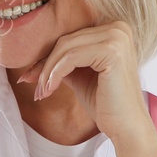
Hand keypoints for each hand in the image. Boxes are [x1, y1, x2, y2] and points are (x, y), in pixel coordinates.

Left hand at [18, 20, 151, 143]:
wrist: (127, 127)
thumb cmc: (106, 104)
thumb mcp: (80, 76)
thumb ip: (63, 62)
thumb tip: (33, 62)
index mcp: (114, 30)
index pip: (70, 38)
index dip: (47, 57)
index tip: (29, 75)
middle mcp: (118, 28)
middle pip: (66, 41)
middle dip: (44, 64)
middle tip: (31, 84)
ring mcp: (117, 38)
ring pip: (66, 48)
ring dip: (47, 71)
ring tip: (40, 91)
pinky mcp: (112, 51)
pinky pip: (72, 57)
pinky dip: (56, 73)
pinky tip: (49, 89)